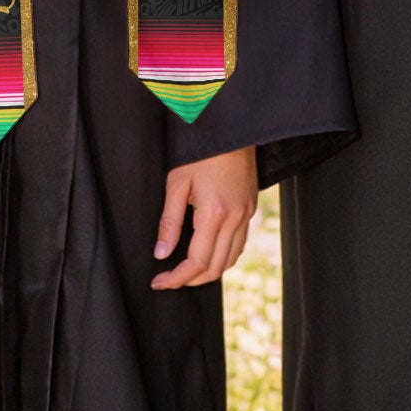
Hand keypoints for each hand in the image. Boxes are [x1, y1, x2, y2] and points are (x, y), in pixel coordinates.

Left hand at [151, 144, 257, 289]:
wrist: (231, 128)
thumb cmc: (201, 151)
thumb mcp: (177, 183)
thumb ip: (169, 222)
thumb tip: (161, 253)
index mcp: (214, 213)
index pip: (196, 262)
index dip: (176, 278)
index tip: (159, 281)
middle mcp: (235, 217)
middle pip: (215, 266)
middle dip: (191, 280)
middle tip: (170, 279)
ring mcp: (246, 213)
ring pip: (231, 258)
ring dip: (209, 271)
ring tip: (187, 271)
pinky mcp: (251, 207)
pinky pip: (240, 243)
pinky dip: (224, 256)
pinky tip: (209, 252)